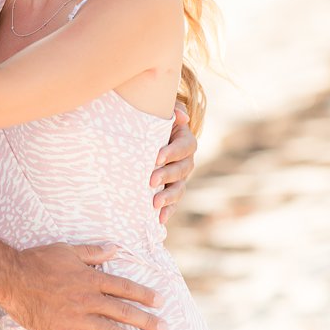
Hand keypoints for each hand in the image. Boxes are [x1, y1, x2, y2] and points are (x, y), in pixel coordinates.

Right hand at [0, 242, 165, 329]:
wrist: (11, 278)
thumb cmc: (36, 261)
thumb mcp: (66, 250)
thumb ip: (92, 251)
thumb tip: (114, 248)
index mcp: (90, 278)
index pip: (123, 287)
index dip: (144, 294)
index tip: (160, 301)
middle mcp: (87, 299)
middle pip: (123, 311)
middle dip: (146, 321)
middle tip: (165, 329)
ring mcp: (75, 317)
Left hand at [151, 104, 195, 223]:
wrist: (143, 137)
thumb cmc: (152, 122)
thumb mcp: (161, 113)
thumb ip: (172, 110)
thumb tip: (181, 117)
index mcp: (185, 141)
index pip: (184, 147)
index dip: (172, 152)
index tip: (156, 157)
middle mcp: (186, 161)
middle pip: (182, 170)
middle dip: (167, 176)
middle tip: (150, 180)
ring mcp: (179, 178)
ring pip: (179, 189)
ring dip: (168, 197)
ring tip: (154, 203)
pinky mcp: (171, 191)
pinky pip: (173, 203)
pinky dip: (167, 212)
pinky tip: (159, 220)